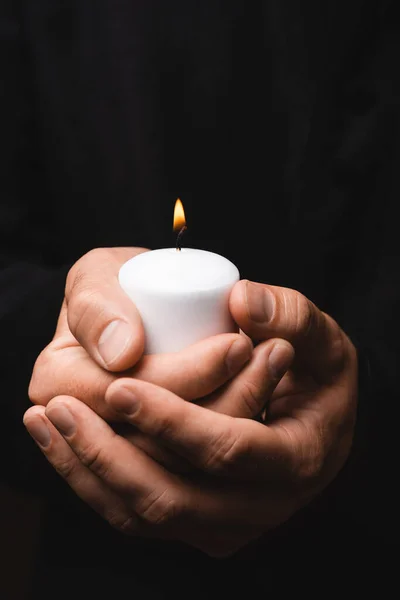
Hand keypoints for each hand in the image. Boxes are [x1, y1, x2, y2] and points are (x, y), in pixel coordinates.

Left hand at [24, 281, 356, 556]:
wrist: (313, 415)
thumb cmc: (316, 370)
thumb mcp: (318, 334)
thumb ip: (290, 310)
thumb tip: (241, 300)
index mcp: (298, 459)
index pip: (226, 448)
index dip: (171, 419)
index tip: (121, 383)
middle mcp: (261, 506)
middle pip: (170, 496)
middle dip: (107, 452)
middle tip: (59, 403)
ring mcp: (226, 522)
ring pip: (144, 514)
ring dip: (87, 471)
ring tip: (45, 421)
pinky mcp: (198, 522)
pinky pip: (137, 517)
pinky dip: (93, 485)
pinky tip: (59, 444)